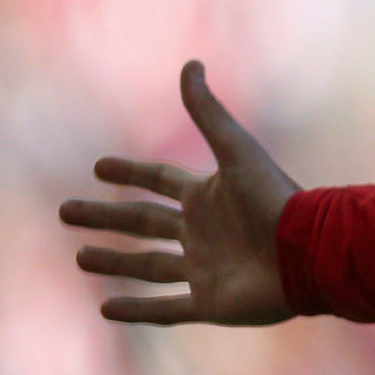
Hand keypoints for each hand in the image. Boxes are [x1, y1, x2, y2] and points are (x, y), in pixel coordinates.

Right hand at [61, 61, 299, 325]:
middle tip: (66, 211)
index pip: (160, 181)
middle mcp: (203, 232)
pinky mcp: (211, 303)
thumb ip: (210, 113)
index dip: (131, 172)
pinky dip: (138, 311)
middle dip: (106, 217)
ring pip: (150, 266)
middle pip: (144, 223)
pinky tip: (105, 309)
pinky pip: (166, 309)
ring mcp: (206, 268)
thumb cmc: (275, 201)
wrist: (309, 252)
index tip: (98, 167)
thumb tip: (191, 64)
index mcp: (208, 197)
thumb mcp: (237, 152)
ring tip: (80, 256)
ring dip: (115, 262)